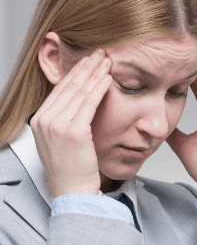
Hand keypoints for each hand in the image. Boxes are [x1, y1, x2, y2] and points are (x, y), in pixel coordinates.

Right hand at [30, 49, 112, 197]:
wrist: (74, 191)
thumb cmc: (73, 169)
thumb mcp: (62, 141)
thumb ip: (66, 121)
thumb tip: (79, 105)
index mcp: (39, 120)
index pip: (60, 90)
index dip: (76, 73)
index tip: (90, 61)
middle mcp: (44, 120)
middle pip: (68, 86)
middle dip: (86, 67)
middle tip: (100, 53)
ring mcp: (56, 125)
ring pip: (79, 92)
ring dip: (95, 73)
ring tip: (107, 60)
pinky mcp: (72, 131)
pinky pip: (88, 104)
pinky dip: (99, 89)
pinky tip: (108, 79)